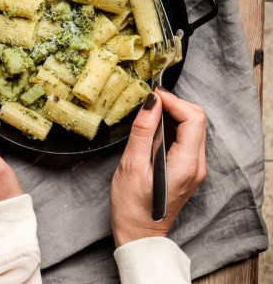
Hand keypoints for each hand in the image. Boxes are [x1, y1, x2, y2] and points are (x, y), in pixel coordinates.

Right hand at [110, 87, 205, 246]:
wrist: (139, 233)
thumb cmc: (132, 205)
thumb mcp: (132, 165)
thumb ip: (144, 131)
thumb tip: (151, 102)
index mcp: (186, 164)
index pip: (193, 119)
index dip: (174, 101)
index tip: (153, 96)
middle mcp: (197, 165)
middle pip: (197, 120)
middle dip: (175, 105)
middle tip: (150, 102)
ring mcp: (194, 167)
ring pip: (193, 127)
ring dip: (173, 115)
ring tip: (150, 113)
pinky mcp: (188, 168)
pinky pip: (186, 139)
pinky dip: (172, 127)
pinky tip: (154, 128)